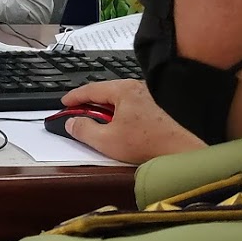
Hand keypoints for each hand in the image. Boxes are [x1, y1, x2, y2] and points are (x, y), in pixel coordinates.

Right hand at [59, 80, 205, 163]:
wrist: (177, 151)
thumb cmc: (147, 144)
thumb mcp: (105, 140)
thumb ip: (83, 129)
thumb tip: (72, 123)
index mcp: (124, 90)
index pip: (91, 89)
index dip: (74, 97)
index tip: (64, 103)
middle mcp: (136, 88)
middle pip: (103, 92)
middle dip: (87, 103)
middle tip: (74, 113)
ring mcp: (146, 97)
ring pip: (115, 99)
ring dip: (101, 109)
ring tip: (92, 123)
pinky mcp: (152, 108)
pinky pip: (126, 105)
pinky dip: (114, 112)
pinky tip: (112, 126)